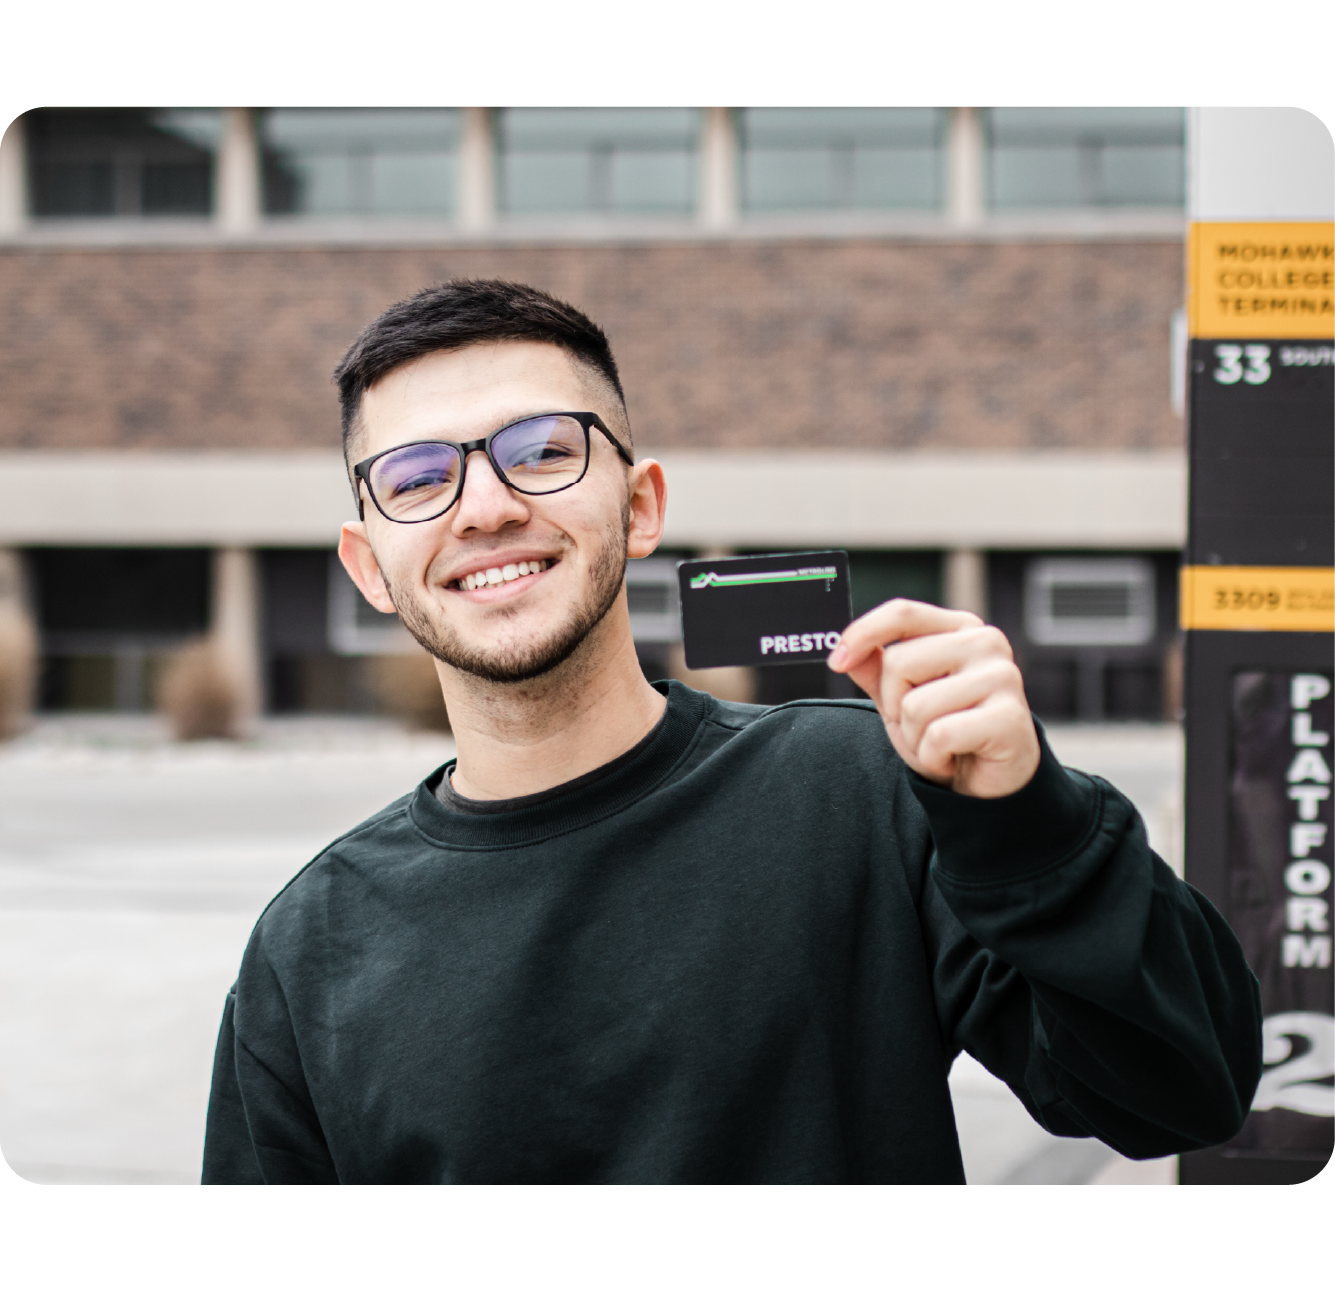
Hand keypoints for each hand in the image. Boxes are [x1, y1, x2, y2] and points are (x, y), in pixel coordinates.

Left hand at [827, 600, 1039, 798]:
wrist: (987, 782)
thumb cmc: (946, 732)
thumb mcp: (900, 698)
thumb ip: (875, 670)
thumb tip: (845, 652)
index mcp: (960, 628)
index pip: (902, 613)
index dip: (862, 634)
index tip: (836, 662)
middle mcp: (986, 643)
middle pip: (898, 663)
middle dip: (895, 705)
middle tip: (921, 725)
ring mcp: (1003, 677)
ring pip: (915, 705)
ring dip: (915, 738)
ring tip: (940, 744)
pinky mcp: (1010, 717)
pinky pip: (939, 736)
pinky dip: (933, 757)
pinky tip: (953, 757)